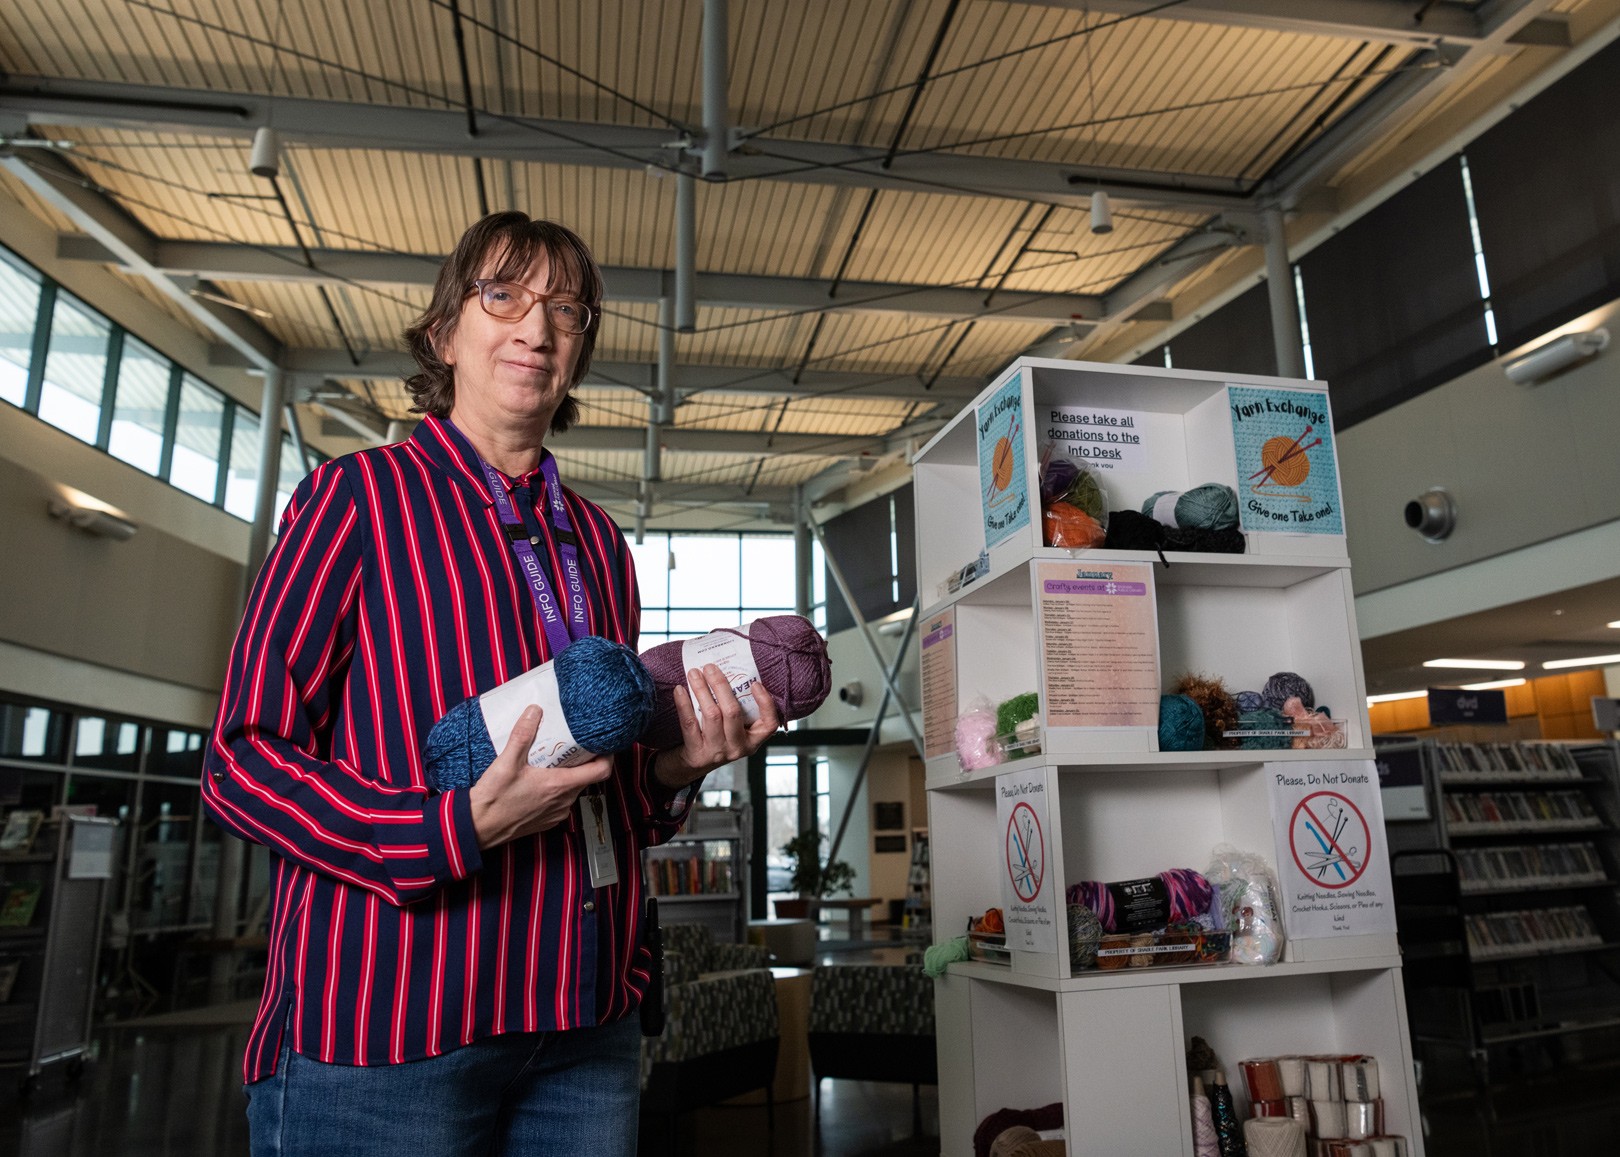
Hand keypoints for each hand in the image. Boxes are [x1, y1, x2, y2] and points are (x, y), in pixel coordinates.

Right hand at [467, 705, 612, 849]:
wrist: (478, 828)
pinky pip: (560, 802)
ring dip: (567, 775)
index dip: (607, 756)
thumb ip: (523, 734)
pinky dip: (556, 789)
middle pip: (586, 778)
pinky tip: (539, 779)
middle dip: (582, 761)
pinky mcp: (547, 821)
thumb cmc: (493, 799)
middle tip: (570, 744)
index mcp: (560, 786)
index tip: (603, 744)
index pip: (600, 771)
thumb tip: (535, 711)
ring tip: (552, 759)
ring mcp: (556, 814)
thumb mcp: (507, 762)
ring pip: (572, 790)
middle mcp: (563, 802)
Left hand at [654, 664, 780, 789]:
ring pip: (711, 715)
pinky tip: (680, 689)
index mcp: (753, 740)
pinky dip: (684, 704)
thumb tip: (730, 670)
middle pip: (733, 713)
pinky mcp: (697, 753)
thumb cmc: (719, 737)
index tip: (756, 684)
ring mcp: (717, 752)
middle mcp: (738, 748)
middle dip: (721, 686)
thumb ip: (739, 707)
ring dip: (701, 690)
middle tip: (710, 667)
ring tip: (694, 673)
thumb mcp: (736, 729)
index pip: (769, 724)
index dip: (765, 703)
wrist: (695, 763)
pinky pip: (690, 724)